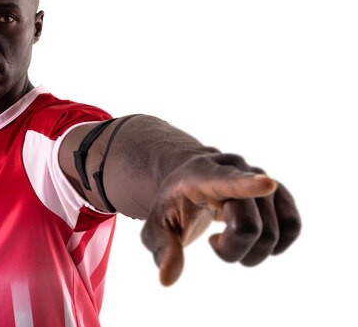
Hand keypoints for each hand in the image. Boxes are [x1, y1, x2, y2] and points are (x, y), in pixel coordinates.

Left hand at [140, 153, 300, 285]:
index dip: (248, 185)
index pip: (227, 180)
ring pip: (273, 232)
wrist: (191, 179)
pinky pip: (293, 226)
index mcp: (203, 174)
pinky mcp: (280, 192)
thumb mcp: (157, 225)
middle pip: (248, 227)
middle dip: (231, 250)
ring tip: (228, 238)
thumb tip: (166, 280)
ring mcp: (261, 179)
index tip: (267, 184)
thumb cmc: (174, 204)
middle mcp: (237, 170)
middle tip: (213, 243)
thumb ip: (162, 249)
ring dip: (251, 252)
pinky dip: (276, 245)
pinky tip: (253, 240)